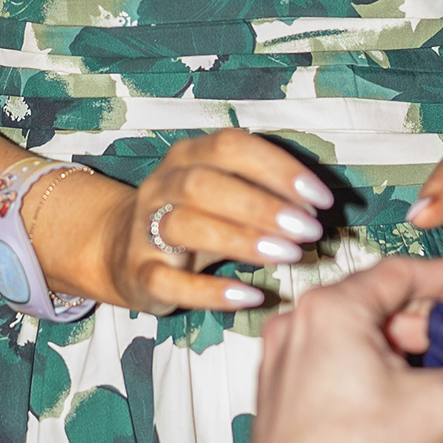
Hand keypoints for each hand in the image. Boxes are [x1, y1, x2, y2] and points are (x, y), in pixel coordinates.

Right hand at [61, 134, 341, 318]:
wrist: (121, 252)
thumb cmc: (194, 219)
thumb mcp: (225, 194)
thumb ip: (266, 191)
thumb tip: (319, 205)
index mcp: (188, 156)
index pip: (231, 147)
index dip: (278, 169)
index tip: (320, 198)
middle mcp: (162, 186)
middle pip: (205, 184)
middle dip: (262, 206)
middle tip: (308, 230)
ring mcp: (145, 230)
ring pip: (184, 226)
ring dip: (241, 240)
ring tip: (288, 255)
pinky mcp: (140, 273)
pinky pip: (170, 281)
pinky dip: (211, 291)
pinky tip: (250, 296)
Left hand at [245, 253, 442, 442]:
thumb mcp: (439, 412)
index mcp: (331, 312)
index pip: (400, 272)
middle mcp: (299, 327)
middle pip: (376, 303)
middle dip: (425, 321)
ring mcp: (284, 361)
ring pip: (355, 336)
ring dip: (399, 350)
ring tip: (437, 375)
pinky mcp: (282, 393)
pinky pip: (335, 363)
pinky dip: (370, 370)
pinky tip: (400, 399)